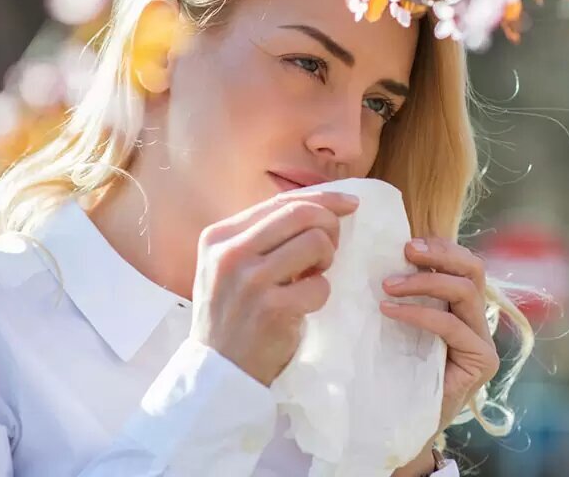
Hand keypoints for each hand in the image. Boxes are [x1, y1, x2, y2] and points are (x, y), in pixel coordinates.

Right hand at [190, 190, 359, 385]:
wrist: (219, 370)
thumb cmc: (231, 313)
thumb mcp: (230, 265)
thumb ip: (262, 235)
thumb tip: (319, 207)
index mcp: (219, 236)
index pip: (280, 201)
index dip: (322, 198)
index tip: (350, 204)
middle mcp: (231, 252)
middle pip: (302, 213)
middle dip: (330, 227)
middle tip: (329, 251)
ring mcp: (250, 280)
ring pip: (315, 242)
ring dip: (326, 260)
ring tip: (311, 277)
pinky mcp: (272, 309)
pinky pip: (321, 285)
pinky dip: (320, 294)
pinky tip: (303, 305)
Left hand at [380, 235, 500, 455]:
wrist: (399, 423)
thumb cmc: (394, 371)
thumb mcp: (398, 323)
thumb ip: (403, 294)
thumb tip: (377, 254)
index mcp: (463, 307)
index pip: (464, 263)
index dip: (440, 247)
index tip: (405, 242)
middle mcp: (479, 321)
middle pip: (473, 269)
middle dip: (439, 253)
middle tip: (405, 250)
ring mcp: (483, 342)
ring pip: (464, 291)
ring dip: (423, 282)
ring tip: (387, 286)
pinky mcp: (481, 362)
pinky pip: (451, 325)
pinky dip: (419, 313)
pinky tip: (390, 311)